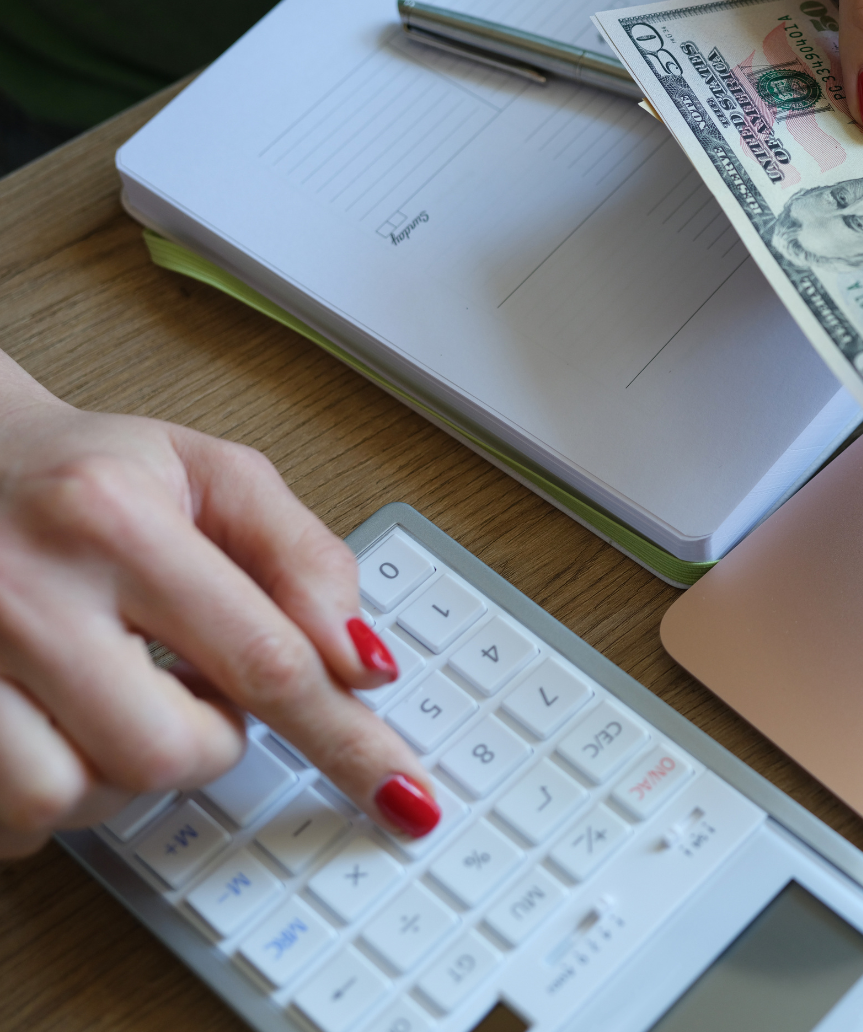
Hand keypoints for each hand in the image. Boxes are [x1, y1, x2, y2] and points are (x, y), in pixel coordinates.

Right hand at [0, 352, 437, 856]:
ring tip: (117, 695)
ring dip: (122, 770)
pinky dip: (51, 791)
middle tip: (192, 682)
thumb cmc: (90, 471)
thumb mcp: (213, 475)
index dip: (344, 738)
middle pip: (170, 751)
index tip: (399, 793)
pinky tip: (60, 725)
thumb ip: (302, 559)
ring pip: (77, 796)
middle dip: (211, 739)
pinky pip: (7, 814)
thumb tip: (364, 664)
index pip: (264, 660)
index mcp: (112, 519)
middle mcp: (27, 591)